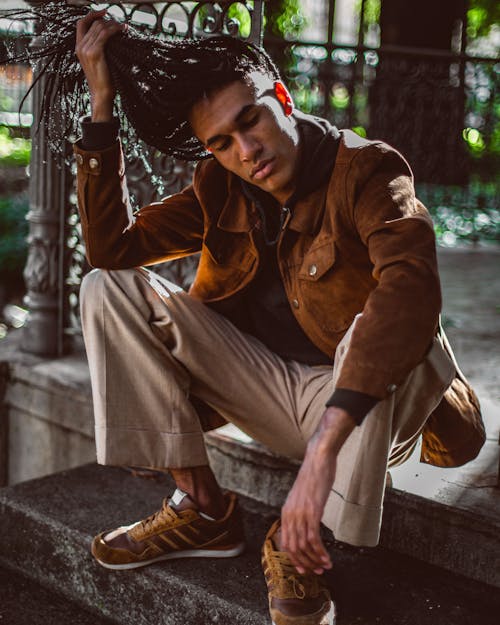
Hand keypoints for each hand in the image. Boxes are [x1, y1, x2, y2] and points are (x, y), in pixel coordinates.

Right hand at [75, 9, 126, 120]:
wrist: (101, 94)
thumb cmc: (103, 81)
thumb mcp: (97, 62)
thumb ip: (97, 49)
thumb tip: (109, 36)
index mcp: (78, 48)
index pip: (81, 24)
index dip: (92, 15)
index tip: (104, 12)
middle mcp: (80, 47)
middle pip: (94, 24)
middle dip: (108, 21)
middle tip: (120, 24)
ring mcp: (86, 49)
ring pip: (100, 27)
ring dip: (114, 24)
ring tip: (124, 27)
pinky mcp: (95, 53)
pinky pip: (105, 34)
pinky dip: (115, 30)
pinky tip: (123, 30)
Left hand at [280, 406, 355, 574]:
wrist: (318, 458)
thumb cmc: (314, 476)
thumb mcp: (302, 496)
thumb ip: (301, 510)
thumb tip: (306, 524)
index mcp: (286, 512)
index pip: (286, 543)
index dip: (295, 559)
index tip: (306, 568)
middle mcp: (290, 514)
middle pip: (293, 548)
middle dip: (306, 563)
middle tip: (318, 572)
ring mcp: (300, 513)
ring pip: (304, 546)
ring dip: (315, 560)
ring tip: (326, 567)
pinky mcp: (312, 511)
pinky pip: (314, 539)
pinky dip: (320, 552)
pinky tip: (328, 558)